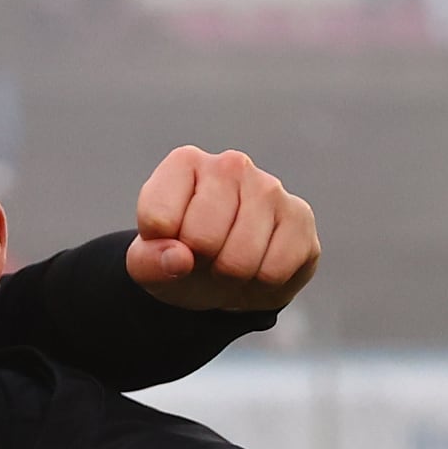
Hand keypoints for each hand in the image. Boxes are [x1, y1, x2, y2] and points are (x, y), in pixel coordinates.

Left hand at [126, 148, 319, 313]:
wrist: (223, 275)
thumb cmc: (180, 258)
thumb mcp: (147, 265)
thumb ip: (147, 262)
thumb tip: (179, 258)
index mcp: (184, 164)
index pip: (158, 218)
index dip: (160, 248)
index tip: (171, 243)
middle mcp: (230, 165)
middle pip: (202, 238)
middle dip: (200, 263)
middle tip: (205, 257)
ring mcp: (270, 187)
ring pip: (241, 258)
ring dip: (231, 277)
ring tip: (230, 263)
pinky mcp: (301, 216)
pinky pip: (274, 270)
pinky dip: (262, 284)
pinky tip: (259, 265)